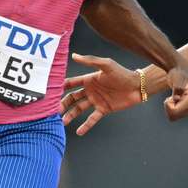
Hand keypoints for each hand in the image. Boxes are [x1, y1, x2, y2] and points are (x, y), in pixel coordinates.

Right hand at [61, 54, 187, 134]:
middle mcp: (90, 90)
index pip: (71, 83)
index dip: (61, 87)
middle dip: (62, 104)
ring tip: (62, 122)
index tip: (49, 92)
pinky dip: (86, 125)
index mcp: (89, 79)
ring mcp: (96, 100)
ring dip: (71, 115)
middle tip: (53, 111)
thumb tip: (74, 55)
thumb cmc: (123, 73)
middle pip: (72, 98)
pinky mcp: (104, 109)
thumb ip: (90, 60)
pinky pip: (92, 118)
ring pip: (79, 109)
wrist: (138, 86)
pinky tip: (78, 132)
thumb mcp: (106, 65)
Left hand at [161, 60, 187, 121]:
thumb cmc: (178, 74)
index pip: (174, 112)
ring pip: (172, 117)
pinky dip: (171, 108)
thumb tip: (176, 98)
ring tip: (175, 96)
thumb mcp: (176, 79)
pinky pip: (173, 116)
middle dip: (169, 106)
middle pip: (173, 116)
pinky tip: (176, 99)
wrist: (181, 71)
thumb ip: (177, 88)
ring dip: (170, 107)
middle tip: (173, 95)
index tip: (172, 94)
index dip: (168, 103)